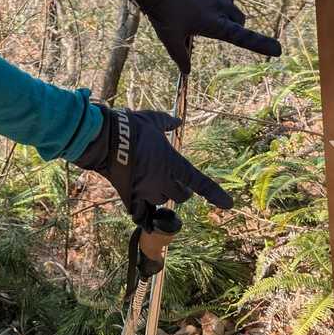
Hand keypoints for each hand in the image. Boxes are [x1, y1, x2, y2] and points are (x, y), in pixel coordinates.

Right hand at [71, 105, 231, 219]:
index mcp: (173, 163)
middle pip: (182, 196)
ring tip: (153, 183)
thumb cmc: (131, 127)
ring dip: (162, 195)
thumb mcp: (153, 120)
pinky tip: (144, 214)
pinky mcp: (130, 197)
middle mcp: (163, 181)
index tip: (227, 204)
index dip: (215, 194)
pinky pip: (142, 213)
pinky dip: (144, 214)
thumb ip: (168, 122)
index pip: (199, 182)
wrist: (106, 139)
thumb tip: (178, 121)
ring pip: (162, 200)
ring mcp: (147, 191)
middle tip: (174, 181)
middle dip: (181, 190)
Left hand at [116, 0, 280, 73]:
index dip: (261, 45)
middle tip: (207, 22)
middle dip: (230, 22)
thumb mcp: (169, 37)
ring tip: (195, 3)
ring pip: (228, 1)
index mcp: (215, 24)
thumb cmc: (163, 11)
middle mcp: (223, 6)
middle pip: (238, 19)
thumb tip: (187, 72)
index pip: (243, 37)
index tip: (278, 50)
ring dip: (220, 5)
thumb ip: (180, 55)